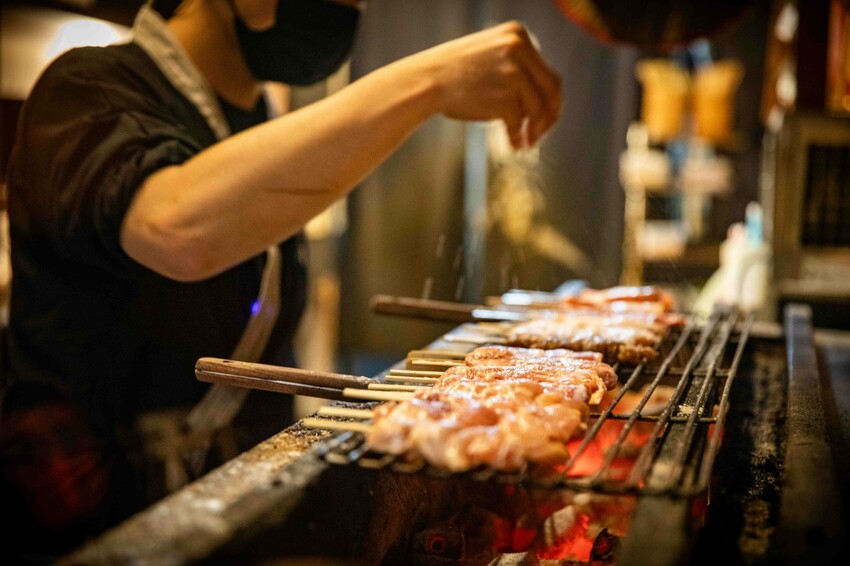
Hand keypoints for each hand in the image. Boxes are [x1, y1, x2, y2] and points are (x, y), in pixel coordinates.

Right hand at [412, 21, 562, 148]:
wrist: (426, 81)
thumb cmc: (453, 74)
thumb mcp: (490, 56)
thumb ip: (517, 69)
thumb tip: (542, 102)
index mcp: (518, 34)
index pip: (548, 72)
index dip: (551, 99)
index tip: (546, 116)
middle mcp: (520, 49)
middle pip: (551, 89)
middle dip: (550, 116)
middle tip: (542, 134)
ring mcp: (514, 73)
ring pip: (537, 108)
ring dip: (535, 130)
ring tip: (526, 144)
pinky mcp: (505, 97)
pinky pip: (520, 122)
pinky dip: (518, 137)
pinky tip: (514, 145)